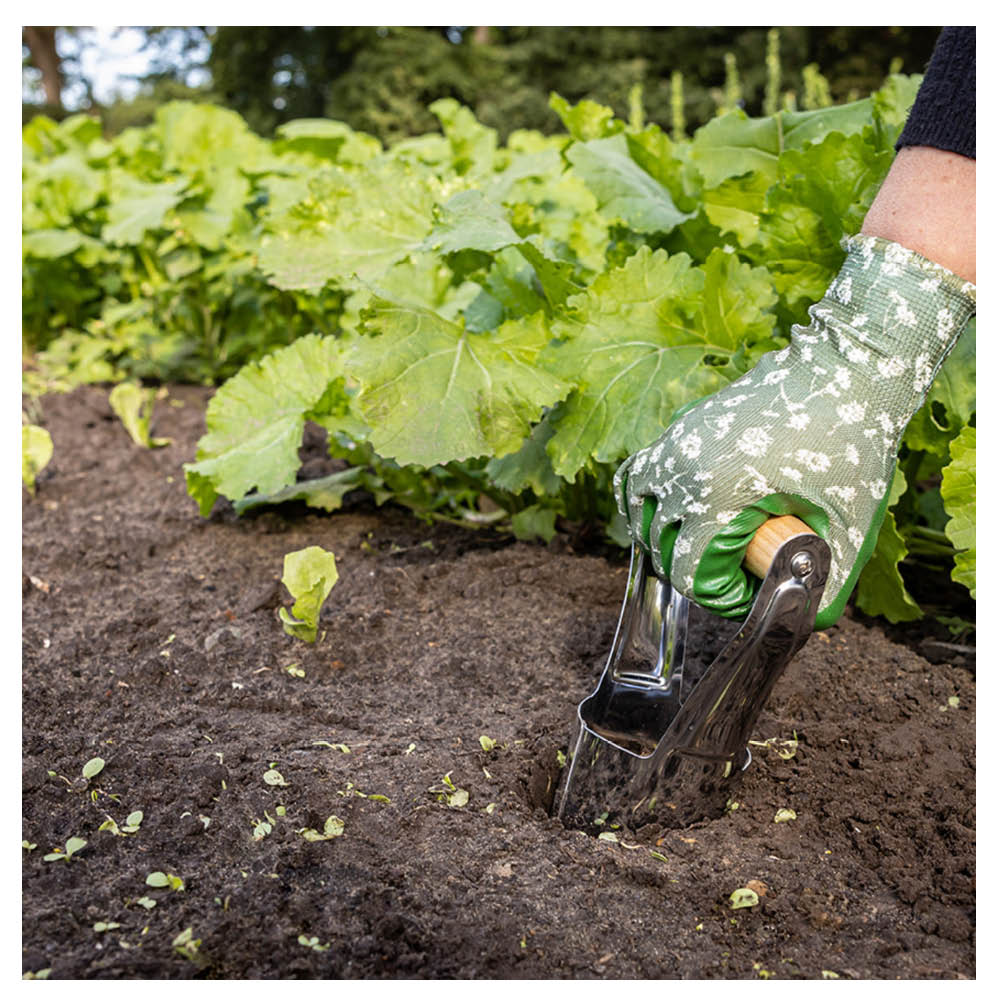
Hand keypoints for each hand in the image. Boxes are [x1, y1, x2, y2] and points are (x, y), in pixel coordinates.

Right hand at [615, 235, 975, 628]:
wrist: (846, 369)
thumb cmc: (850, 441)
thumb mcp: (847, 522)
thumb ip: (831, 578)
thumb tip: (810, 617)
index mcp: (716, 494)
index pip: (687, 571)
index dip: (719, 595)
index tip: (751, 590)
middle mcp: (683, 468)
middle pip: (658, 543)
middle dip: (689, 567)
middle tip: (732, 571)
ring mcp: (676, 442)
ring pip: (635, 505)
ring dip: (656, 533)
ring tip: (690, 545)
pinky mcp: (681, 427)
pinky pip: (639, 471)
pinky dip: (646, 497)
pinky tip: (671, 509)